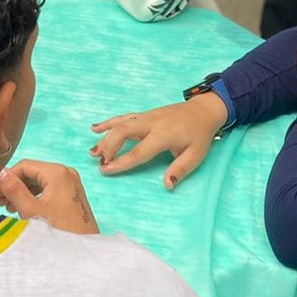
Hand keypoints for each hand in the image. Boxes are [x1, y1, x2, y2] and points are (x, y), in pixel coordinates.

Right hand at [0, 160, 98, 234]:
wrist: (83, 252)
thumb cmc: (60, 232)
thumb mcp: (31, 210)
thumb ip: (14, 189)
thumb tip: (2, 173)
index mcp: (57, 172)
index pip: (23, 166)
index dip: (6, 178)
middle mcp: (66, 173)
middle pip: (32, 173)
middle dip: (14, 186)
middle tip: (1, 203)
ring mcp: (71, 184)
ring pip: (39, 182)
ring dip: (23, 193)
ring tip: (11, 209)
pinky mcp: (72, 195)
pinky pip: (49, 189)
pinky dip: (35, 197)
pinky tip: (25, 209)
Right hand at [90, 93, 226, 187]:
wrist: (203, 111)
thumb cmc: (199, 135)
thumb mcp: (195, 155)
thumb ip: (180, 170)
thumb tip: (167, 185)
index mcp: (163, 135)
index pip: (138, 151)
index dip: (121, 162)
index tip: (106, 169)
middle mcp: (151, 124)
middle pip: (122, 132)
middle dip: (108, 148)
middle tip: (101, 164)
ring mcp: (146, 117)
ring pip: (120, 124)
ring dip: (105, 138)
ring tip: (93, 152)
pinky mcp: (144, 114)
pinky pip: (123, 117)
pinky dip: (108, 123)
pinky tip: (95, 129)